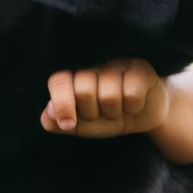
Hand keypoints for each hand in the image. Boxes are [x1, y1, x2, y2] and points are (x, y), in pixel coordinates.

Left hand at [41, 58, 168, 139]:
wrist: (144, 116)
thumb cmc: (108, 117)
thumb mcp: (80, 125)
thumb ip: (55, 122)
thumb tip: (49, 113)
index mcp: (75, 81)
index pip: (58, 81)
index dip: (61, 103)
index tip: (69, 124)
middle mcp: (94, 69)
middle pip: (83, 90)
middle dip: (92, 113)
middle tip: (101, 114)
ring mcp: (117, 66)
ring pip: (109, 95)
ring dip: (115, 113)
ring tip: (119, 111)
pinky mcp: (140, 70)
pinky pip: (132, 93)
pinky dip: (133, 107)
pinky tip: (135, 105)